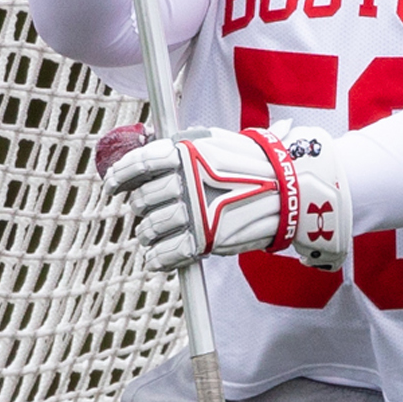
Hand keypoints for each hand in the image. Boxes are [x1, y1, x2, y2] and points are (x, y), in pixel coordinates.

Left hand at [100, 124, 351, 272]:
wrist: (289, 190)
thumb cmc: (253, 164)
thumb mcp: (216, 143)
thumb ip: (182, 146)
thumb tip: (149, 144)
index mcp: (185, 153)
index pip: (138, 164)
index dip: (119, 177)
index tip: (113, 187)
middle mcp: (185, 181)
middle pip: (143, 199)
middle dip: (142, 207)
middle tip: (150, 210)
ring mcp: (194, 212)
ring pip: (149, 228)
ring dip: (148, 234)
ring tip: (155, 234)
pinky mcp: (203, 241)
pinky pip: (165, 254)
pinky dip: (158, 258)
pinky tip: (159, 257)